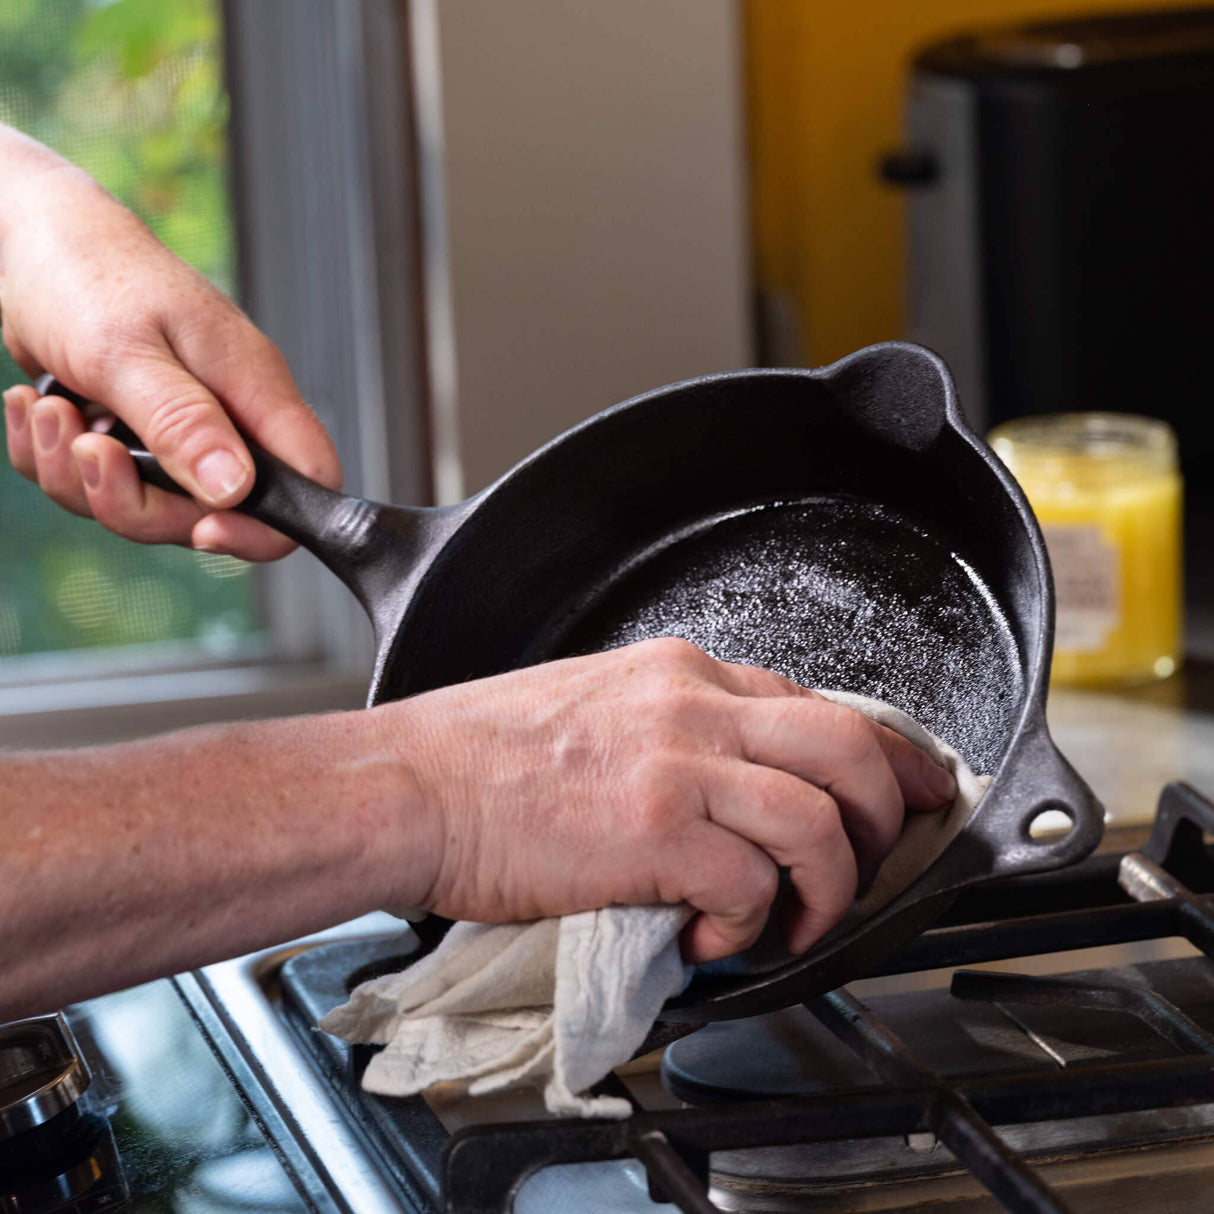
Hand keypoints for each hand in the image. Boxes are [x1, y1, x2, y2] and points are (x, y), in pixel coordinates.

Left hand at [0, 136, 339, 558]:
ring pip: (150, 507)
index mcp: (253, 390)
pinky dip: (57, 459)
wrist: (26, 238)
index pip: (310, 481)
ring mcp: (181, 429)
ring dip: (81, 477)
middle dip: (138, 504)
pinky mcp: (135, 433)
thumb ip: (185, 423)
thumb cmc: (86, 273)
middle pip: (215, 516)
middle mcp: (227, 417)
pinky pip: (102, 484)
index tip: (205, 529)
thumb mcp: (127, 353)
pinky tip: (40, 407)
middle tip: (91, 452)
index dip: (268, 526)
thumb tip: (238, 490)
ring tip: (52, 413)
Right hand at [376, 638, 956, 962]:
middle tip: (868, 866)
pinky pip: (753, 888)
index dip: (880, 755)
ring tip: (791, 922)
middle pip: (850, 746)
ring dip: (826, 889)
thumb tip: (731, 778)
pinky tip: (710, 937)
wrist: (409, 785)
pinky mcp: (656, 830)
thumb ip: (673, 725)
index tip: (907, 792)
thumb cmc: (481, 754)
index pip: (817, 701)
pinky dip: (749, 928)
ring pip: (821, 822)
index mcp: (681, 671)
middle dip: (884, 816)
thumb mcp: (594, 702)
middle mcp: (694, 703)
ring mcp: (679, 762)